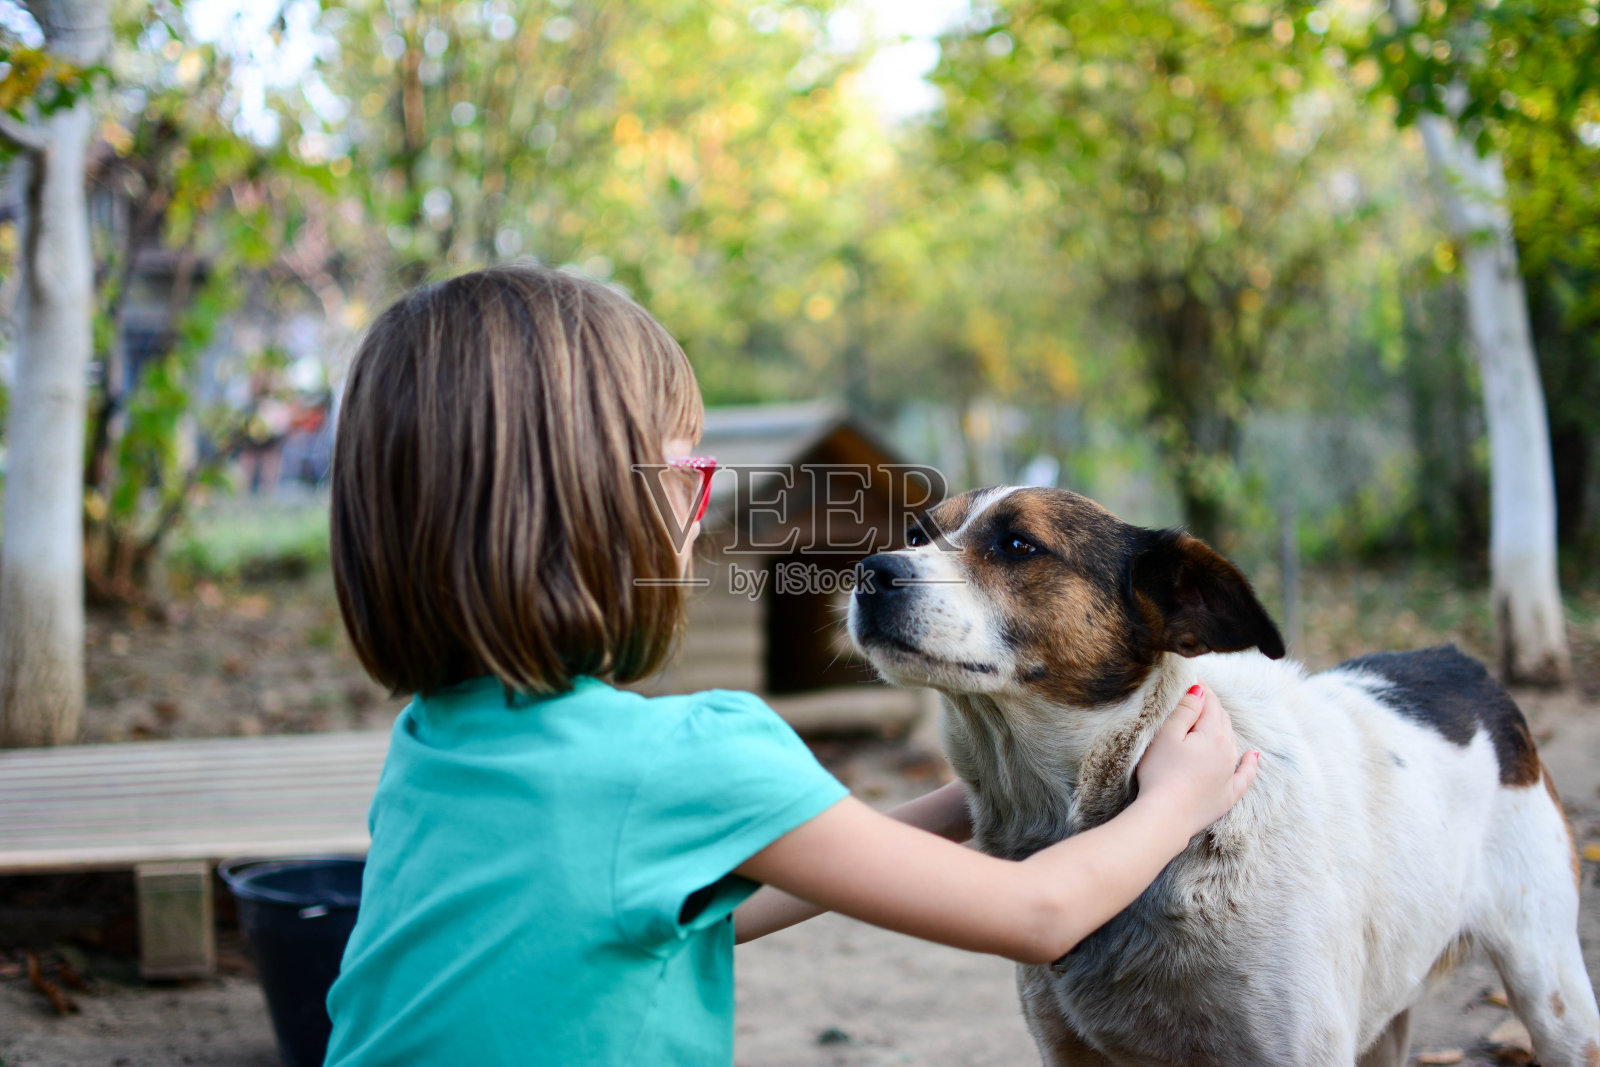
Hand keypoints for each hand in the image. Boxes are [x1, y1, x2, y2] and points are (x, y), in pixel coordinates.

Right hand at [1135, 680, 1258, 840]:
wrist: (1166, 816)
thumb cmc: (1161, 773)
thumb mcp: (1167, 735)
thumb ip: (1186, 710)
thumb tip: (1200, 690)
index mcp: (1213, 734)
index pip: (1210, 703)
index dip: (1202, 688)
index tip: (1192, 677)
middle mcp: (1228, 752)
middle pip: (1223, 721)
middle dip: (1212, 706)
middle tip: (1198, 695)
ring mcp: (1230, 774)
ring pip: (1232, 743)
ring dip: (1223, 728)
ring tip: (1212, 718)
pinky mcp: (1228, 795)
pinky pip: (1245, 775)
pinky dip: (1250, 764)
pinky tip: (1254, 757)